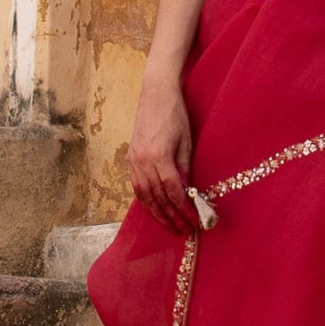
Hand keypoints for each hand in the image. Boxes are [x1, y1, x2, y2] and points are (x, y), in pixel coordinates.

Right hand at [128, 72, 196, 234]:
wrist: (155, 93)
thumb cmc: (176, 114)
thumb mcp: (187, 142)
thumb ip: (185, 169)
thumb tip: (187, 194)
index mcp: (158, 156)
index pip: (172, 191)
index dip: (183, 209)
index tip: (194, 221)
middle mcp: (141, 161)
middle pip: (157, 198)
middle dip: (171, 217)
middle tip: (184, 231)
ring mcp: (133, 160)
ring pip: (144, 196)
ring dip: (158, 214)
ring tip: (171, 227)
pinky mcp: (130, 159)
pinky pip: (137, 187)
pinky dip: (147, 202)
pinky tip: (156, 211)